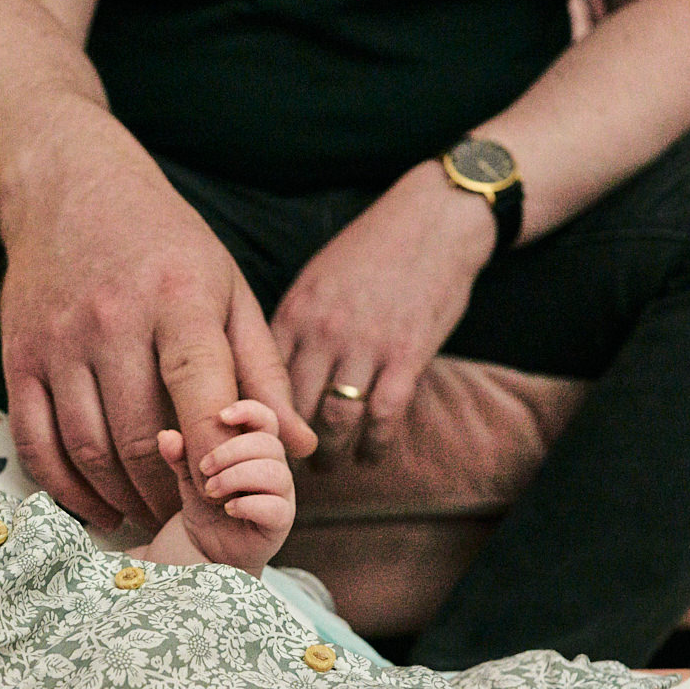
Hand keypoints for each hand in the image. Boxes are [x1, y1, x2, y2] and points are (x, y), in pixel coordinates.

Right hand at [0, 161, 314, 530]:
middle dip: (171, 494)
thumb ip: (262, 372)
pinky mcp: (17, 357)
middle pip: (140, 436)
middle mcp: (112, 321)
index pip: (199, 391)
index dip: (216, 455)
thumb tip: (297, 445)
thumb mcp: (228, 290)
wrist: (70, 189)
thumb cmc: (166, 247)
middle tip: (195, 522)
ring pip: (88, 449)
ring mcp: (58, 342)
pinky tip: (98, 508)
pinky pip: (36, 442)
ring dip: (122, 500)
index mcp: (178, 300)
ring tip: (153, 518)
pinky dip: (66, 490)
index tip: (233, 498)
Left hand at [155, 399, 293, 575]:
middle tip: (204, 469)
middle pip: (268, 444)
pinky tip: (229, 508)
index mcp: (256, 450)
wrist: (207, 549)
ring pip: (275, 473)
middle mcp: (274, 469)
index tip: (221, 416)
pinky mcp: (280, 523)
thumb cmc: (205, 506)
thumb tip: (166, 436)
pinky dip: (249, 504)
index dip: (249, 411)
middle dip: (231, 452)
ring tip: (211, 491)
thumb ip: (179, 455)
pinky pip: (276, 507)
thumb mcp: (188, 476)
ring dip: (237, 477)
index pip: (266, 419)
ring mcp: (281, 496)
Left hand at [271, 160, 493, 465]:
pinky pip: (383, 416)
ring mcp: (365, 345)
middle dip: (286, 444)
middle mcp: (323, 332)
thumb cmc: (373, 250)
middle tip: (284, 466)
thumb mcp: (318, 278)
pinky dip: (375, 444)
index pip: (261, 378)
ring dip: (329, 453)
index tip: (254, 438)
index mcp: (296, 312)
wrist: (434, 221)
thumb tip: (269, 366)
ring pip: (334, 419)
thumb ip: (295, 323)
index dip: (256, 416)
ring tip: (327, 468)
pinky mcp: (407, 355)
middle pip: (291, 407)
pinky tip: (370, 456)